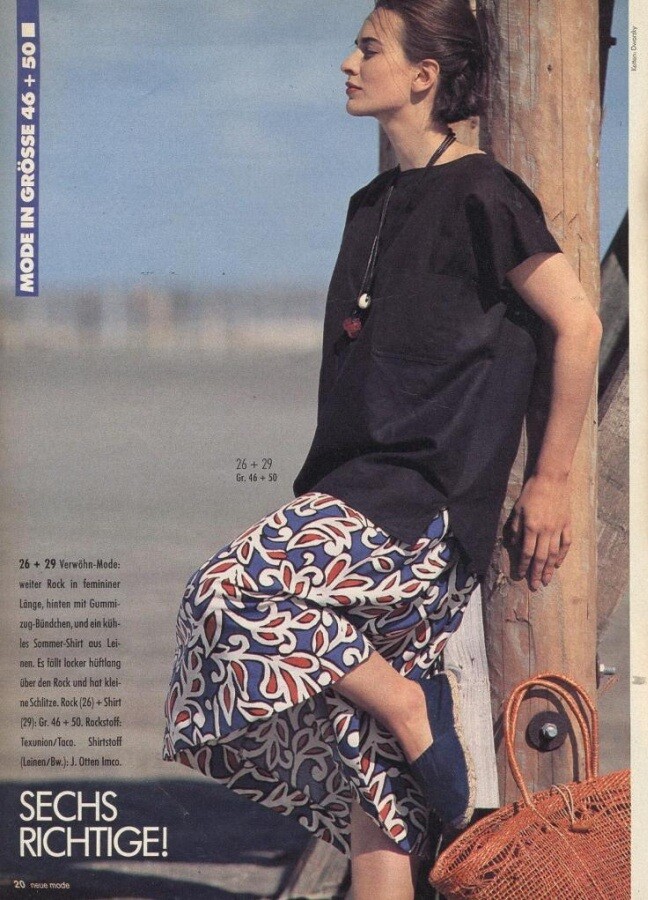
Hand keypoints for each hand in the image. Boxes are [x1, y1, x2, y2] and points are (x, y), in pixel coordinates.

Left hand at [509, 474, 571, 590]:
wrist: (551, 479)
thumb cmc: (531, 492)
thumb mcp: (517, 509)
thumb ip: (515, 528)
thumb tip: (512, 544)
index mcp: (531, 527)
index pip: (526, 552)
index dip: (523, 565)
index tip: (520, 575)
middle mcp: (545, 531)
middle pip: (540, 557)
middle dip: (536, 573)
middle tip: (535, 586)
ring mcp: (558, 528)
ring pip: (554, 554)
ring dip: (549, 569)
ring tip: (547, 580)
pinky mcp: (567, 524)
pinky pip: (566, 544)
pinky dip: (562, 555)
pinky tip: (558, 564)